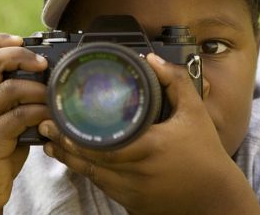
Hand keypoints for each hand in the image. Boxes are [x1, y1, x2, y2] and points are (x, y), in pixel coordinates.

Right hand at [0, 33, 50, 213]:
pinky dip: (40, 113)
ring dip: (39, 89)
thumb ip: (17, 101)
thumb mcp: (2, 121)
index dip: (1, 40)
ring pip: (9, 89)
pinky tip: (51, 119)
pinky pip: (19, 117)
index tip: (24, 39)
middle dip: (22, 55)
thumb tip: (52, 82)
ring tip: (54, 96)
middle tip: (45, 63)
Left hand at [39, 53, 259, 214]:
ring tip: (51, 144)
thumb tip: (152, 60)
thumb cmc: (205, 154)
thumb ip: (175, 82)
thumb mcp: (194, 113)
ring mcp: (131, 192)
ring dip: (70, 160)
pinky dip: (88, 172)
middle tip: (45, 128)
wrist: (214, 198)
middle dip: (63, 144)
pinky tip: (78, 161)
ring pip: (91, 176)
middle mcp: (135, 173)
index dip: (73, 135)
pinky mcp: (132, 204)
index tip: (56, 120)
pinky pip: (103, 187)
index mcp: (147, 147)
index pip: (100, 144)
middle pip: (88, 161)